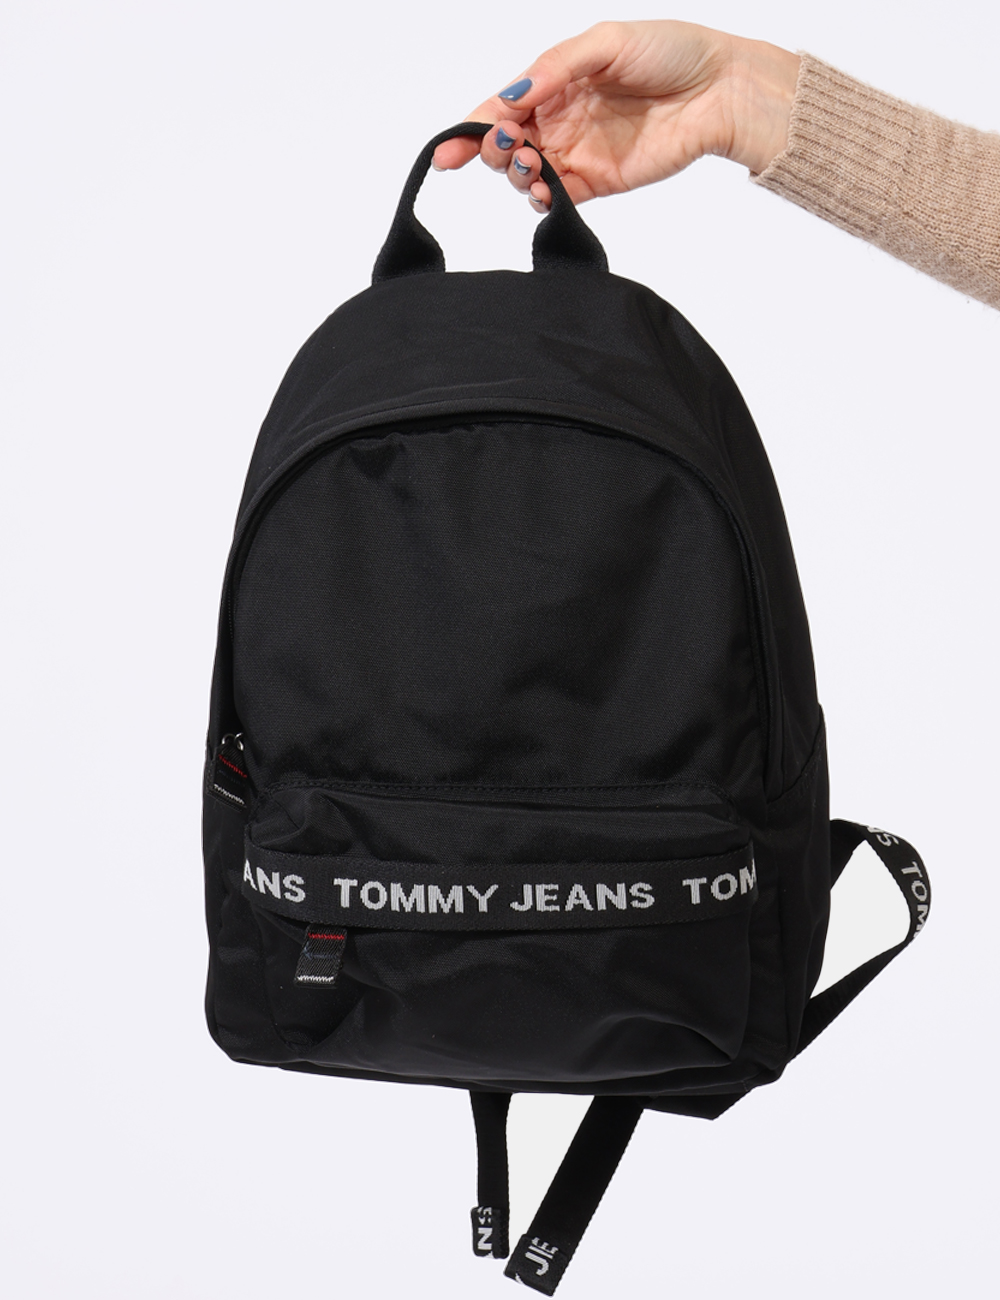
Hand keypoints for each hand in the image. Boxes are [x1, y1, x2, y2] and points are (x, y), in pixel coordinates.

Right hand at [432, 20, 799, 209]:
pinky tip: (544, 191)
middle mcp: (559, 121)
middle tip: (506, 147)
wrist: (721, 90)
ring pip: (526, 177)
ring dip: (516, 176)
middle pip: (505, 147)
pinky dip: (543, 200)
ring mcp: (577, 154)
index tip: (450, 150)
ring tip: (530, 166)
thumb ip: (554, 68)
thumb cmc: (671, 52)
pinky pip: (558, 199)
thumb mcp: (606, 42)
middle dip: (492, 153)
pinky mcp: (598, 184)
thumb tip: (511, 97)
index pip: (499, 110)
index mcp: (553, 84)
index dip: (470, 130)